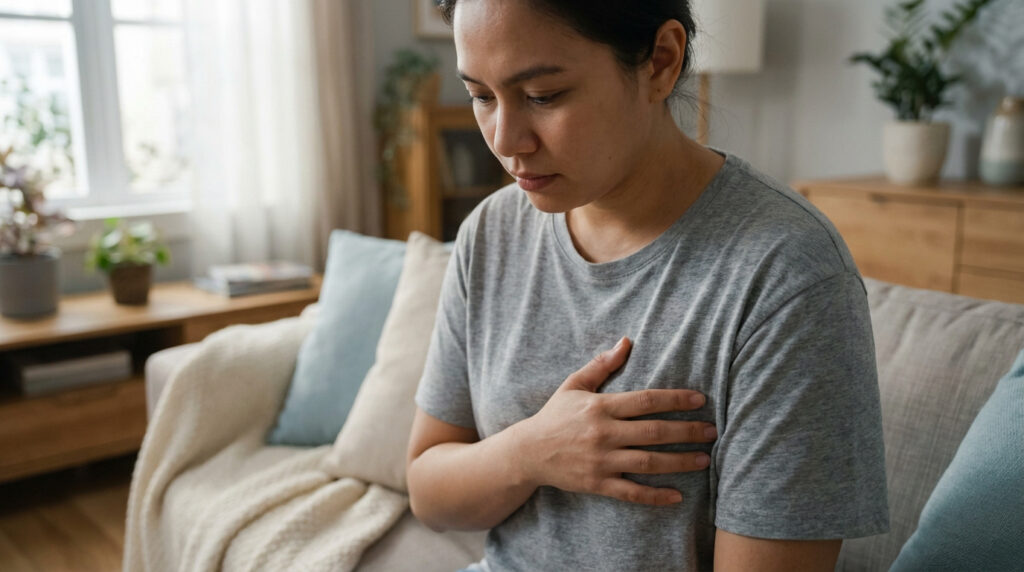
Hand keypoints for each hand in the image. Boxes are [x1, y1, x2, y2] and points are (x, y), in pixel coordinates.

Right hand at [515, 337, 715, 505]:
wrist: (527, 452)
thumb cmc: (554, 415)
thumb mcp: (574, 385)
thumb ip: (602, 365)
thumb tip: (626, 342)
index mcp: (600, 406)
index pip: (646, 401)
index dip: (676, 399)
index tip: (700, 400)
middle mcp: (603, 433)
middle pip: (654, 432)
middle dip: (687, 431)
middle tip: (712, 431)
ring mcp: (601, 461)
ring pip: (648, 463)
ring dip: (679, 461)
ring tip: (703, 459)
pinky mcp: (597, 484)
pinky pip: (631, 492)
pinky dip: (655, 496)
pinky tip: (677, 495)